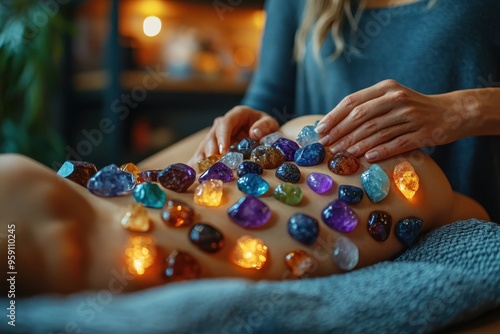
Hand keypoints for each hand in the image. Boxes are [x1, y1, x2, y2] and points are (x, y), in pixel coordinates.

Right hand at [188, 105, 278, 165]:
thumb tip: (254, 133)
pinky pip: (203, 155)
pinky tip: (195, 175)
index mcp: (236, 115)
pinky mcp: (213, 147)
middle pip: (212, 136)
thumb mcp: (270, 123)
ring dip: (203, 160)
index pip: (225, 123)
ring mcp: (216, 136)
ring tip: (202, 173)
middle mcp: (222, 124)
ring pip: (205, 146)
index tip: (223, 151)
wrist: (262, 129)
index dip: (222, 137)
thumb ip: (265, 126)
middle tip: (212, 166)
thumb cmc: (265, 126)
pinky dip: (198, 165)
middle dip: (210, 151)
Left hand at [314, 79, 459, 161]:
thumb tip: (334, 124)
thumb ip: (367, 106)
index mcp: (386, 88)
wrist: (451, 112)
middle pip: (361, 116)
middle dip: (340, 132)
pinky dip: (381, 151)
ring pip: (376, 131)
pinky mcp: (422, 133)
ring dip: (355, 144)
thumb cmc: (412, 108)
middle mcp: (397, 99)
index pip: (353, 101)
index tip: (319, 130)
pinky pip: (397, 143)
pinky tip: (367, 158)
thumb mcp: (391, 99)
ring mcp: (410, 116)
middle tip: (325, 145)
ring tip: (340, 153)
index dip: (334, 116)